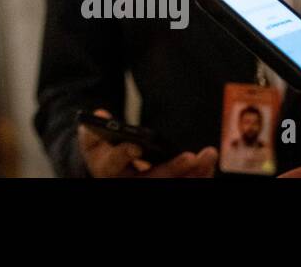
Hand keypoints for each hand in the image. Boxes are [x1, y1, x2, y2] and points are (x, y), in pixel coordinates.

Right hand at [77, 108, 216, 176]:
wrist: (109, 168)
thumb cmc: (100, 151)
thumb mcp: (91, 140)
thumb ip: (92, 129)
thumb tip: (101, 115)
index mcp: (106, 171)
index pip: (112, 164)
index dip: (123, 154)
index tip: (135, 145)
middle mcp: (129, 183)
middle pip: (152, 180)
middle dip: (173, 169)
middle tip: (190, 156)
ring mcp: (148, 186)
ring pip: (172, 184)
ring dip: (194, 173)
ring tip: (209, 154)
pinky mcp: (164, 183)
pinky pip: (184, 183)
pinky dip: (199, 175)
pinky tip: (208, 162)